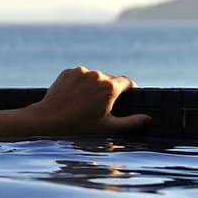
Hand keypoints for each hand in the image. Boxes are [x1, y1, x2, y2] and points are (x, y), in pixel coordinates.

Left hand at [27, 66, 149, 133]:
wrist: (48, 118)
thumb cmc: (80, 125)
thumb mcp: (107, 126)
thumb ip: (131, 122)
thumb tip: (148, 119)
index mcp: (110, 87)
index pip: (127, 82)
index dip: (128, 89)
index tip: (126, 96)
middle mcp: (97, 75)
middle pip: (110, 79)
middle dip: (108, 89)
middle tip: (101, 104)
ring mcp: (81, 72)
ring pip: (93, 77)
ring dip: (93, 85)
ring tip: (85, 101)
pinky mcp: (68, 71)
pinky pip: (79, 76)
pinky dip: (79, 83)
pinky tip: (74, 96)